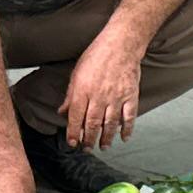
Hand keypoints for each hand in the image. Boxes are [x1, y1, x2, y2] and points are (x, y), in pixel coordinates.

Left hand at [61, 26, 146, 150]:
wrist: (121, 44)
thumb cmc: (96, 55)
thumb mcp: (77, 73)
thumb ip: (70, 95)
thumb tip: (62, 112)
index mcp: (83, 89)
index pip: (75, 116)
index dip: (73, 132)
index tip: (72, 142)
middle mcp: (99, 96)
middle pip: (92, 124)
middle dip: (88, 139)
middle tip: (87, 148)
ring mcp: (116, 97)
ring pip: (110, 124)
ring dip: (106, 138)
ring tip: (103, 146)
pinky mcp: (131, 95)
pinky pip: (129, 117)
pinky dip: (127, 129)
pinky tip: (124, 138)